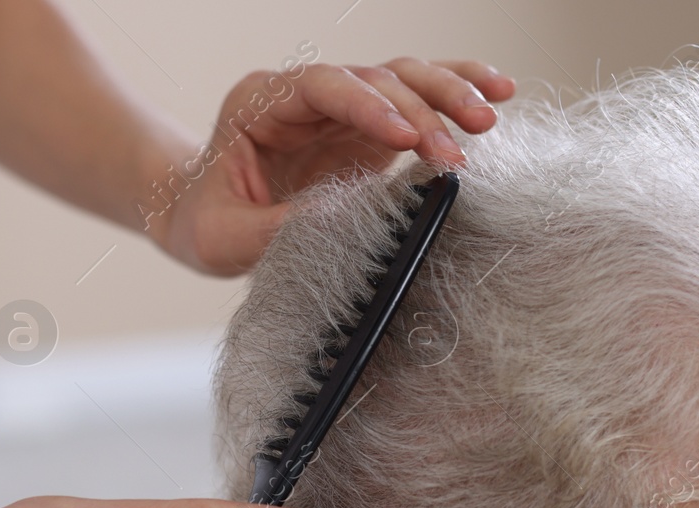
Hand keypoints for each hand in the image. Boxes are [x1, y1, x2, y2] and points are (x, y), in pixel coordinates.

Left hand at [152, 58, 514, 274]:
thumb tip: (343, 226)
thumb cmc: (205, 221)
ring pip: (403, 79)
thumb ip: (277, 229)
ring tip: (488, 117)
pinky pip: (416, 101)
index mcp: (260, 104)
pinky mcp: (367, 131)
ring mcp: (340, 109)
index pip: (321, 87)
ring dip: (448, 93)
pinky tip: (497, 92)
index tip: (402, 138)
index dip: (365, 106)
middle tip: (455, 154)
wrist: (202, 216)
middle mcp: (305, 96)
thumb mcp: (224, 236)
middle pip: (372, 79)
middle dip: (418, 112)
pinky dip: (454, 94)